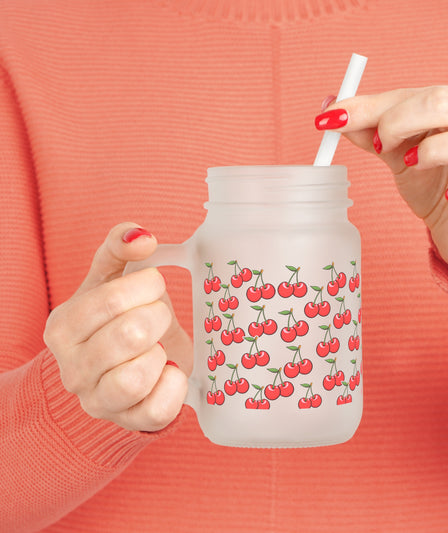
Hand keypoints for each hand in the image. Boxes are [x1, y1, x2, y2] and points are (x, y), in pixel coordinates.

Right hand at [44, 223, 190, 431]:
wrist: (120, 367)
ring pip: (136, 377)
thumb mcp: (111, 278)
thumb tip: (141, 236)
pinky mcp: (129, 421)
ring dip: (161, 353)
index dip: (147, 286)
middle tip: (159, 316)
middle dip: (158, 317)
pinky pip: (158, 410)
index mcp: (63, 327)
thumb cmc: (117, 318)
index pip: (111, 300)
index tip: (154, 285)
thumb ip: (119, 248)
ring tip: (158, 346)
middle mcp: (72, 368)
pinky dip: (174, 385)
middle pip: (129, 335)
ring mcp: (98, 401)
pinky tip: (169, 370)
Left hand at [316, 86, 447, 291]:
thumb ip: (370, 131)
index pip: (416, 94)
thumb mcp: (398, 153)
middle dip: (398, 121)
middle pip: (445, 104)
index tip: (332, 119)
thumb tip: (331, 110)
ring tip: (409, 164)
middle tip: (378, 146)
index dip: (371, 106)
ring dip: (432, 150)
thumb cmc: (434, 183)